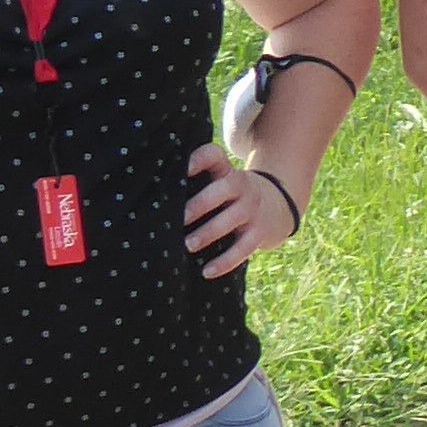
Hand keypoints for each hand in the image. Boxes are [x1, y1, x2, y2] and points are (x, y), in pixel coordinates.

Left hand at [183, 144, 301, 277]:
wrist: (277, 206)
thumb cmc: (230, 196)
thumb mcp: (221, 180)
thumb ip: (195, 181)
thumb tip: (150, 195)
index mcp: (226, 171)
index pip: (214, 155)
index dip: (200, 159)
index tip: (183, 169)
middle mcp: (242, 186)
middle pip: (226, 188)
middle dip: (202, 203)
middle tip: (180, 219)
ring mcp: (253, 209)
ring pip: (233, 219)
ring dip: (209, 232)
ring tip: (189, 245)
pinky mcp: (260, 232)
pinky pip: (244, 248)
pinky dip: (226, 261)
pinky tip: (207, 271)